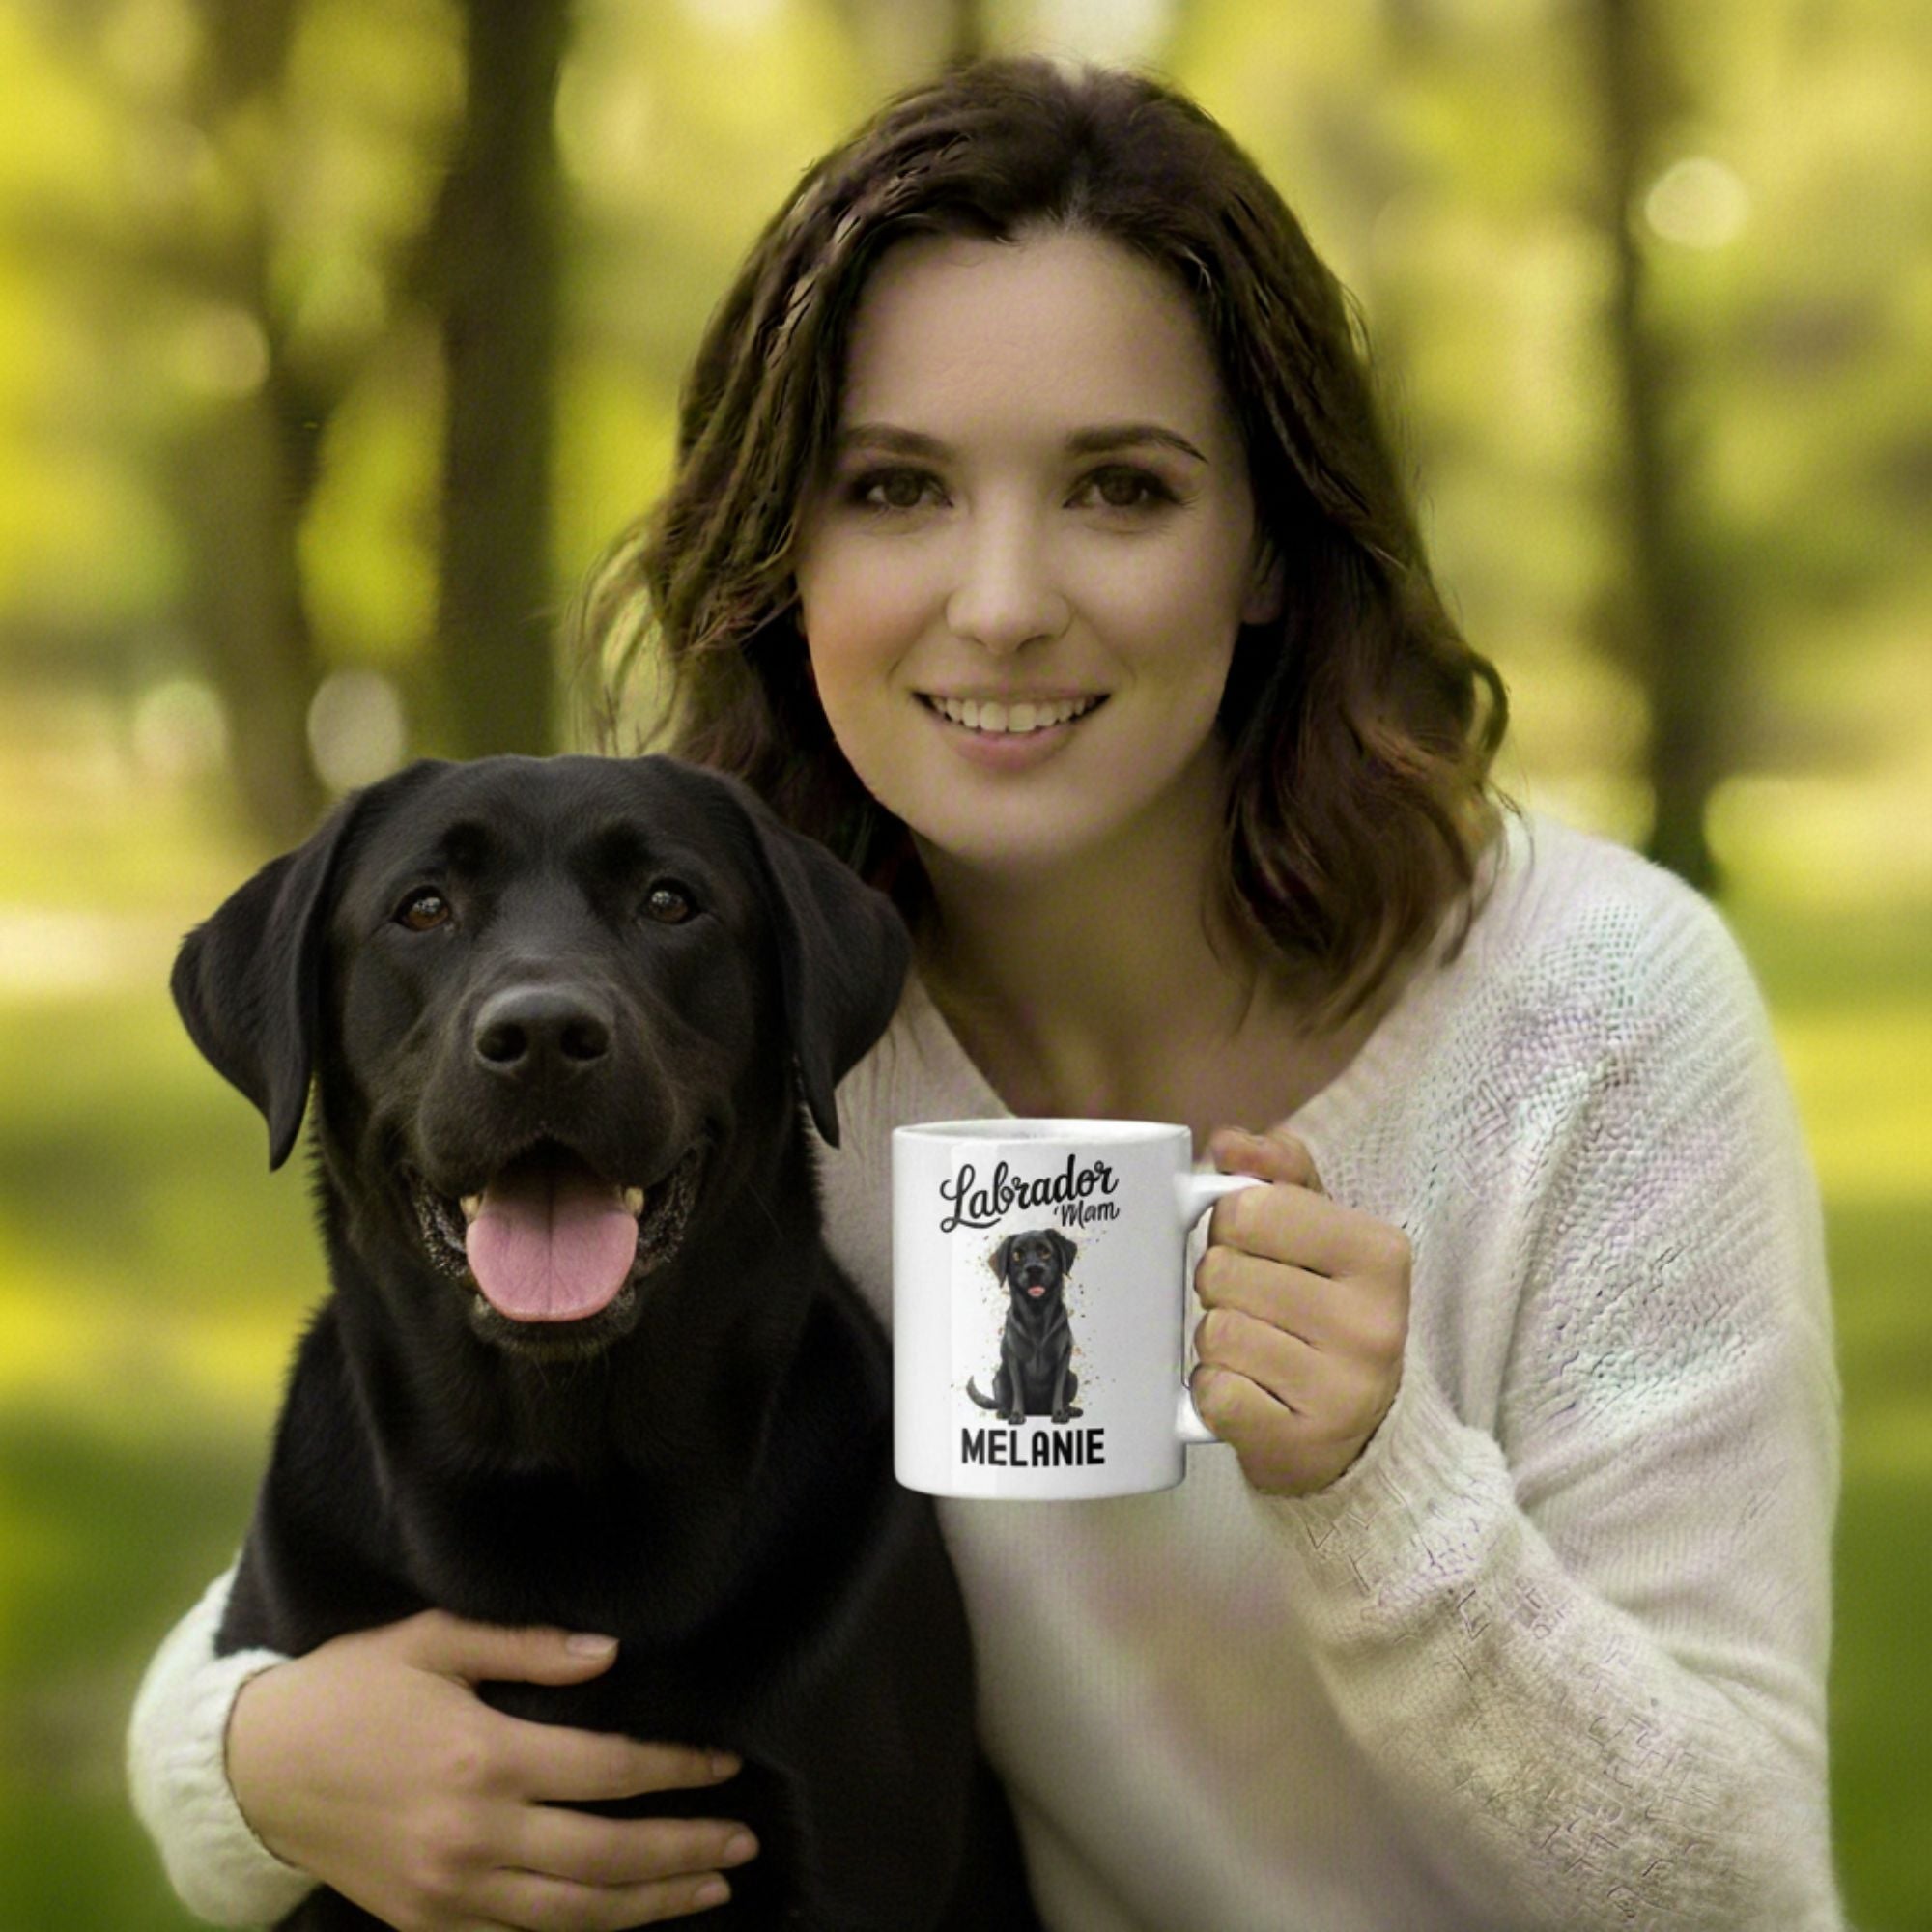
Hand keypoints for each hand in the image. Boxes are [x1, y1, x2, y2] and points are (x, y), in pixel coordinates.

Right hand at [226, 1610, 757, 1929]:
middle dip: (685, 1851)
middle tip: (744, 1842)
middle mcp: (474, 1835)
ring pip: (575, 1915)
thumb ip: (528, 1645)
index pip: (610, 1772)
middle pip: (606, 1858)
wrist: (256, 1770)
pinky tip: (626, 1916)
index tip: (727, 1765)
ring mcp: (450, 1892)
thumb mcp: (436, 1640)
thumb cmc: (353, 1688)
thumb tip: (611, 1654)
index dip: (677, 1772)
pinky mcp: (428, 1925)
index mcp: (485, 1757)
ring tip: (711, 1887)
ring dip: (651, 1905)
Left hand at [1191, 1127, 1409, 1496]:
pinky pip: (1213, 1394)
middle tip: (1254, 1306)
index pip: (1248, 1209)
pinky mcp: (1302, 1446)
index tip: (1256, 1249)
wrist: (1361, 1437)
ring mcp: (1343, 1391)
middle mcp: (1372, 1322)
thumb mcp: (1323, 1232)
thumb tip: (1230, 1143)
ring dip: (1217, 1342)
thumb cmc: (1328, 1314)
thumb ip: (1279, 1173)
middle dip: (1220, 1286)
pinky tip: (1249, 1393)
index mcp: (1379, 1253)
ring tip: (1255, 1351)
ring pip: (1214, 1332)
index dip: (1231, 1226)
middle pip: (1221, 1271)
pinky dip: (1213, 1393)